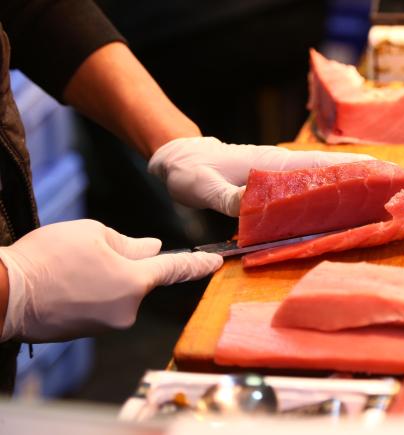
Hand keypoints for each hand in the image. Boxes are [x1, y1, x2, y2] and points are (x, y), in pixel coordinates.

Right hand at [0, 219, 221, 342]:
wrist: (4, 293)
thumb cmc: (49, 258)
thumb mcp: (92, 233)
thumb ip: (129, 243)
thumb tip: (153, 249)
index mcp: (135, 281)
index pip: (176, 270)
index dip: (199, 265)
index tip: (217, 263)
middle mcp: (128, 309)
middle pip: (140, 280)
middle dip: (123, 265)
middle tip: (87, 254)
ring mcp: (109, 325)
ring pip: (119, 292)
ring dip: (105, 279)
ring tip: (69, 272)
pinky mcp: (91, 333)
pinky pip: (103, 306)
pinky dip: (92, 293)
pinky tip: (67, 285)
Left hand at [147, 137, 373, 216]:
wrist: (183, 157)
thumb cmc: (192, 171)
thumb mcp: (204, 186)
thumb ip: (228, 197)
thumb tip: (255, 207)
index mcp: (277, 165)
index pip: (325, 166)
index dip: (359, 170)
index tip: (391, 174)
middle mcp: (288, 167)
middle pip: (339, 170)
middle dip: (373, 178)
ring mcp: (286, 174)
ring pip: (331, 179)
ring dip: (361, 187)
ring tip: (394, 198)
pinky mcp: (281, 185)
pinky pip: (316, 190)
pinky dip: (338, 195)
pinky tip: (352, 207)